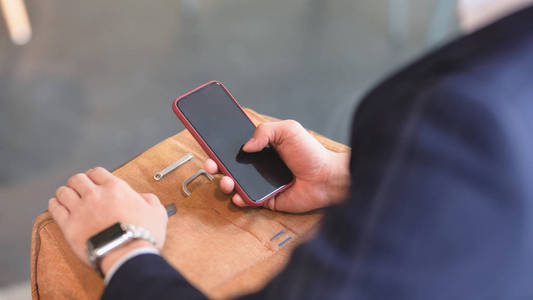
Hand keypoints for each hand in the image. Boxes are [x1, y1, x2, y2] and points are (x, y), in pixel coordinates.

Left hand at [48, 167, 167, 275]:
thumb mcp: (157, 213)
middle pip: (77, 179)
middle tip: (80, 190)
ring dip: (65, 193)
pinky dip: (54, 205)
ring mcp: (80, 209)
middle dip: (78, 183)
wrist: (127, 254)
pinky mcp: (68, 225)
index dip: (94, 176)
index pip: (97, 172)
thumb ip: (150, 200)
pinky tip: (56, 205)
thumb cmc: (143, 234)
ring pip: (63, 191)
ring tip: (68, 198)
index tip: (94, 181)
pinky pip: (54, 208)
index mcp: (116, 188)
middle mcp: (95, 194)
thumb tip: (143, 197)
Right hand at [205, 120, 350, 212]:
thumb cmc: (310, 153)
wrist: (326, 177)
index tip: (207, 143)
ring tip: (227, 180)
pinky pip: (247, 201)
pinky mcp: (266, 200)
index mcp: (261, 148)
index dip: (220, 146)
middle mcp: (258, 166)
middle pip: (229, 166)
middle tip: (211, 165)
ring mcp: (260, 183)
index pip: (235, 146)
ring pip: (234, 184)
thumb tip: (245, 146)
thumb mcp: (288, 130)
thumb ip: (265, 131)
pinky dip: (239, 199)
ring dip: (224, 183)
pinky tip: (238, 195)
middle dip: (215, 165)